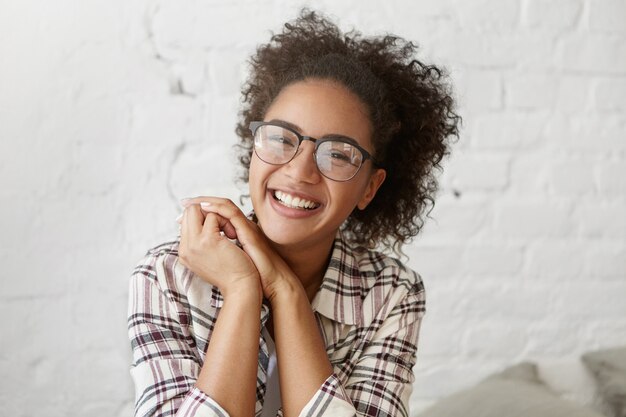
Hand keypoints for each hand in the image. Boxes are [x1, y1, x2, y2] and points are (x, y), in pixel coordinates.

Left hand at [180, 197, 300, 301]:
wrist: (271, 283)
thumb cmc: (254, 274)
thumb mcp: (231, 259)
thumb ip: (220, 251)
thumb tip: (202, 250)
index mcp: (238, 231)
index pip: (217, 213)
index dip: (200, 210)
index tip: (184, 212)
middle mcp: (242, 226)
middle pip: (219, 205)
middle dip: (200, 202)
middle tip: (184, 202)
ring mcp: (246, 227)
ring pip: (225, 205)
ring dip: (206, 201)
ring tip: (191, 201)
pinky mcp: (249, 231)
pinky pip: (232, 213)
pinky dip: (217, 208)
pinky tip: (205, 208)